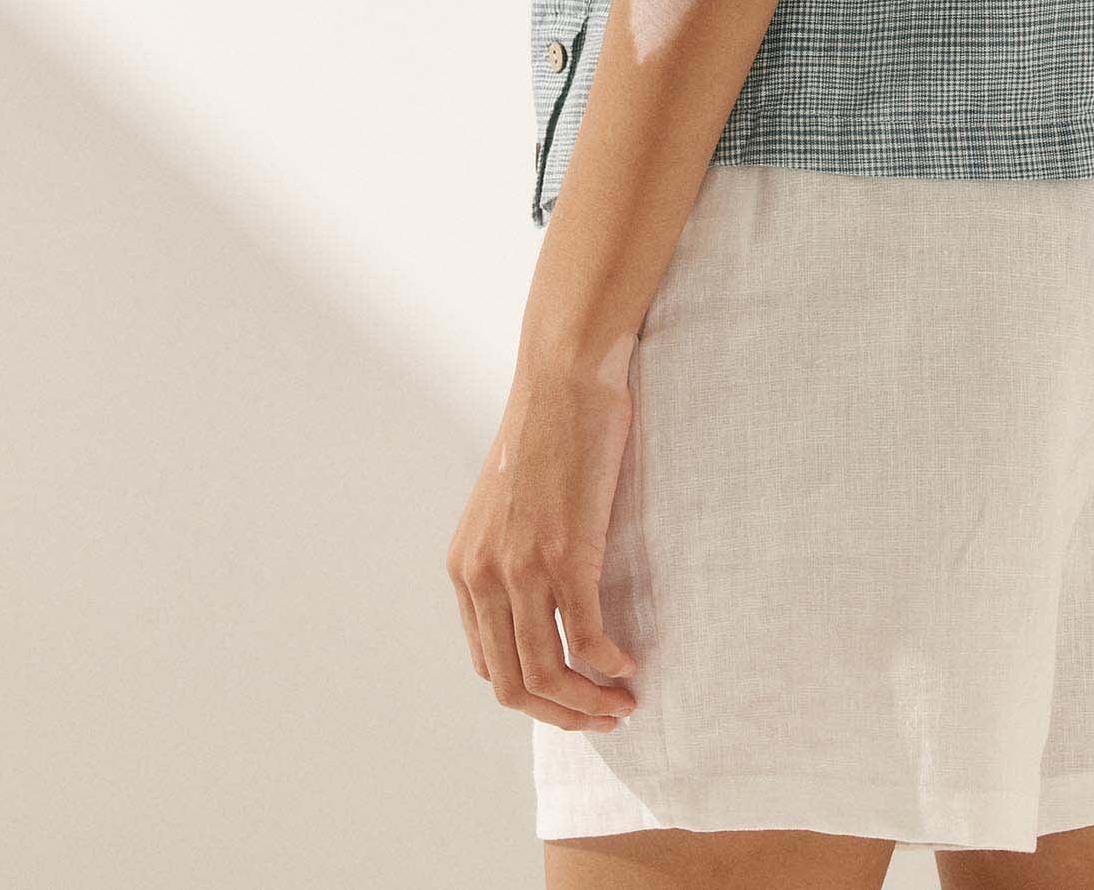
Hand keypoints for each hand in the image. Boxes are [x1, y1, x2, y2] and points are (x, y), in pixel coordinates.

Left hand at [446, 343, 641, 734]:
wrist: (564, 377)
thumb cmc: (549, 431)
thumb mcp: (510, 504)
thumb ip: (513, 554)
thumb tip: (544, 598)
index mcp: (464, 568)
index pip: (487, 664)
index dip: (532, 694)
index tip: (571, 697)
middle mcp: (483, 576)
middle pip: (513, 683)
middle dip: (561, 714)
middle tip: (604, 716)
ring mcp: (522, 567)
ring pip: (547, 672)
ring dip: (588, 701)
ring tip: (623, 702)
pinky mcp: (564, 553)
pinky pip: (586, 636)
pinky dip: (608, 664)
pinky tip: (629, 663)